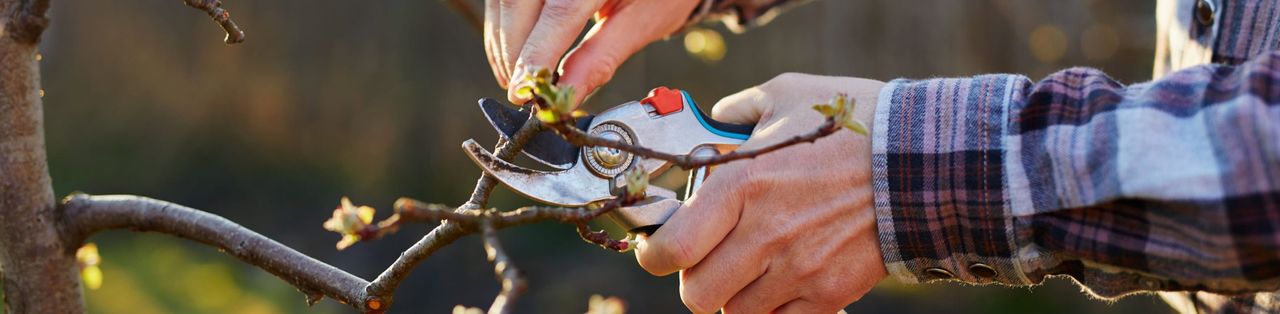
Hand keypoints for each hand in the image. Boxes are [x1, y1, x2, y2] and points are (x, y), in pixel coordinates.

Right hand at [483, 0, 701, 104]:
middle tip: (522, 92)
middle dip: (514, 52)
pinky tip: (513, 51)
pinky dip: (504, 25)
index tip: (524, 92)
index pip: (560, 12)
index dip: (537, 55)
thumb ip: (600, 59)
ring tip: (517, 78)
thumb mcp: (640, 22)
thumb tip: (566, 97)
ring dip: (503, 41)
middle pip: (520, 2)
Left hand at [633, 73, 887, 313]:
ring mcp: (798, 270)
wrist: (926, 161)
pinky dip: (775, 307)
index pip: (671, 251)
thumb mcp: (787, 95)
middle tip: (709, 259)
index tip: (661, 248)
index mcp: (741, 185)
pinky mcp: (829, 293)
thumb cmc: (854, 124)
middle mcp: (763, 235)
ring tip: (752, 267)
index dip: (655, 256)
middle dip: (696, 279)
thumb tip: (716, 120)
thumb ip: (739, 110)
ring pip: (736, 312)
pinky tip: (786, 278)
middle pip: (697, 294)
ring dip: (736, 294)